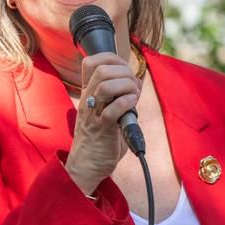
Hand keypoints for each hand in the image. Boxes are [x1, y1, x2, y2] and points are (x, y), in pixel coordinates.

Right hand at [64, 52, 141, 194]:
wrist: (86, 166)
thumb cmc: (100, 139)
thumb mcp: (107, 112)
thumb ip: (120, 96)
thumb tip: (137, 81)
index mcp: (88, 93)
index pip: (91, 62)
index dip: (112, 58)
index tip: (124, 69)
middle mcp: (88, 100)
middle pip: (102, 70)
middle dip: (124, 72)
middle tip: (133, 86)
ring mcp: (93, 114)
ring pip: (106, 85)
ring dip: (126, 86)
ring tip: (133, 96)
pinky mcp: (102, 130)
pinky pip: (113, 109)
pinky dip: (127, 103)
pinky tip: (132, 106)